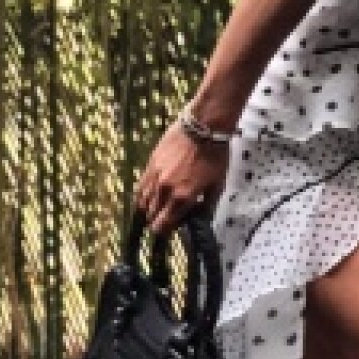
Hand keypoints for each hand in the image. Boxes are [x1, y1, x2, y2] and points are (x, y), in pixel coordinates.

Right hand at [135, 118, 230, 236]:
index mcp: (182, 198)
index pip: (163, 225)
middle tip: (167, 219)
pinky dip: (143, 196)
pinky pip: (140, 187)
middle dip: (158, 221)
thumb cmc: (215, 155)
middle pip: (151, 216)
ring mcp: (154, 177)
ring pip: (143, 203)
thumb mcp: (218, 185)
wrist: (203, 127)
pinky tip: (148, 197)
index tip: (169, 231)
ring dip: (149, 210)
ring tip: (157, 210)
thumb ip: (206, 206)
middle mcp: (164, 190)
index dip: (165, 232)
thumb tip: (199, 218)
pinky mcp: (149, 165)